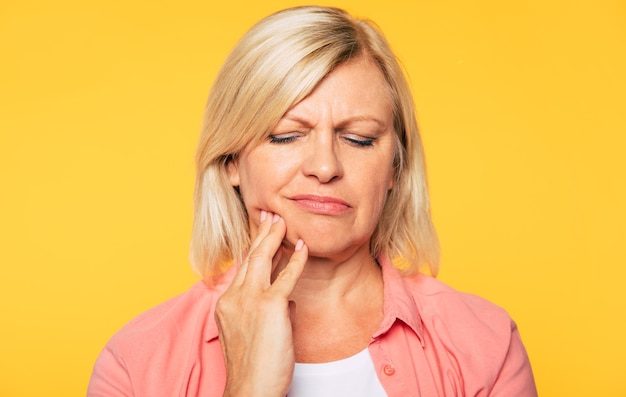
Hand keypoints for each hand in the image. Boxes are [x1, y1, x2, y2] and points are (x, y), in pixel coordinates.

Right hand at [216, 211, 307, 396]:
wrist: (250, 388)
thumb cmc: (253, 366)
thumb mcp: (253, 333)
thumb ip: (268, 311)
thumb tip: (288, 300)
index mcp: (227, 303)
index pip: (243, 268)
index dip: (254, 248)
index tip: (261, 233)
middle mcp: (234, 297)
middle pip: (250, 257)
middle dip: (261, 233)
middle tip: (270, 214)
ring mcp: (250, 300)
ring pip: (262, 259)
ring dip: (273, 236)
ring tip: (283, 220)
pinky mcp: (270, 306)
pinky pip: (286, 277)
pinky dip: (295, 260)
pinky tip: (302, 247)